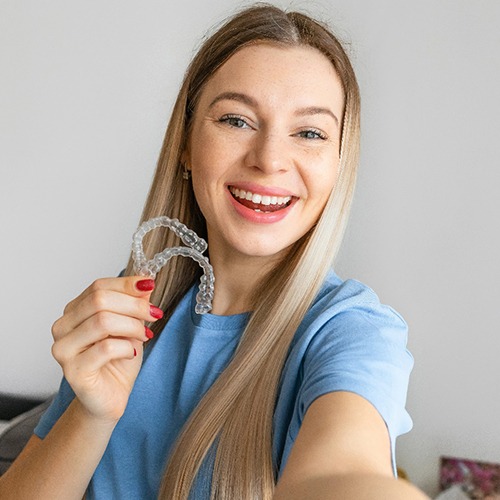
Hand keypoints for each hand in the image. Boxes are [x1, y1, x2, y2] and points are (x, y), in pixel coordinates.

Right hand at [51, 277, 161, 423]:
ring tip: (144, 335)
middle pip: (99, 300)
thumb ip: (134, 303)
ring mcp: (64, 349)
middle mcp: (63, 326)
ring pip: (102, 321)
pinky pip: (105, 348)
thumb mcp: (131, 325)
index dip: (127, 284)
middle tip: (154, 314)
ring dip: (132, 327)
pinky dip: (127, 347)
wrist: (111, 397)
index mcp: (74, 311)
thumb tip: (145, 280)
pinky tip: (132, 352)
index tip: (150, 285)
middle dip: (134, 305)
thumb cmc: (119, 360)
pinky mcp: (73, 370)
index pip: (98, 286)